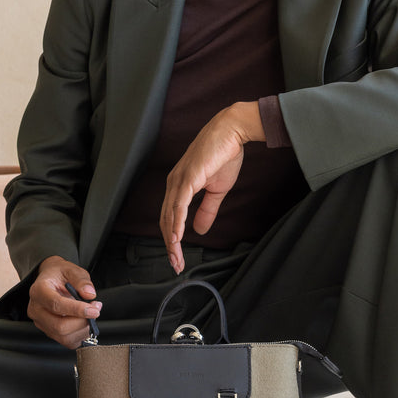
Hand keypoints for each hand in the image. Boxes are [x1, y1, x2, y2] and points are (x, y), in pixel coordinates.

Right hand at [27, 256, 100, 347]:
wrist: (51, 279)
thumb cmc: (60, 275)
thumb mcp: (72, 270)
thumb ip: (81, 280)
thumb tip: (89, 294)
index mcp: (39, 291)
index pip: (56, 305)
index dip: (77, 310)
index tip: (94, 310)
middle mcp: (36, 309)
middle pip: (59, 326)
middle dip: (82, 321)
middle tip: (96, 309)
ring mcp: (40, 322)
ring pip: (63, 336)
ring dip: (83, 329)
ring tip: (91, 314)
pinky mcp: (48, 331)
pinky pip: (66, 341)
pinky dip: (80, 335)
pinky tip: (84, 322)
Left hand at [160, 102, 264, 273]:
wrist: (232, 131)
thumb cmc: (224, 155)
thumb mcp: (217, 190)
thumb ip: (207, 210)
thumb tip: (200, 230)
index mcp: (179, 186)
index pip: (170, 217)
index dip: (173, 239)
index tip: (178, 258)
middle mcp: (174, 183)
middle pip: (166, 220)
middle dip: (170, 245)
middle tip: (176, 265)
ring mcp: (179, 180)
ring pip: (169, 216)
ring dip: (172, 239)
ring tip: (175, 257)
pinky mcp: (188, 177)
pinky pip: (179, 205)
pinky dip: (176, 223)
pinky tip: (177, 238)